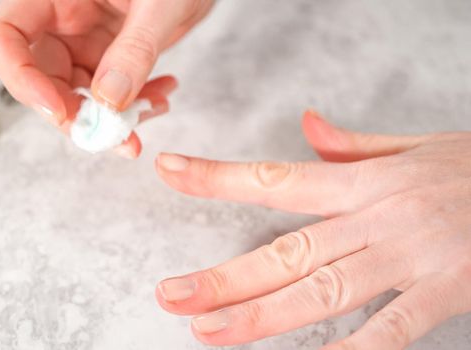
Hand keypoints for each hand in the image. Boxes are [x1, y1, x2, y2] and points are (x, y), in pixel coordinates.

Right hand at [0, 0, 212, 157]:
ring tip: (153, 110)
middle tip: (114, 134)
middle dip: (74, 113)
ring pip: (76, 95)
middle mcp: (60, 19)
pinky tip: (161, 96)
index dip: (18, 76)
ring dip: (111, 118)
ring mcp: (83, 40)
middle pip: (39, 78)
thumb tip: (109, 101)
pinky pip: (107, 95)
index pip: (2, 34)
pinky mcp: (108, 57)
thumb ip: (134, 50)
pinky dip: (133, 107)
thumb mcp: (160, 4)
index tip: (58, 109)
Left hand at [154, 111, 470, 348]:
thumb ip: (354, 146)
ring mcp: (410, 257)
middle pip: (287, 250)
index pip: (275, 178)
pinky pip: (391, 329)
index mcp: (364, 182)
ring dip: (262, 314)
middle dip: (225, 276)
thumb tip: (307, 127)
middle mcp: (377, 217)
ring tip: (208, 331)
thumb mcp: (416, 145)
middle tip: (171, 294)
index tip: (170, 172)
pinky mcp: (445, 290)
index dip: (218, 177)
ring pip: (323, 290)